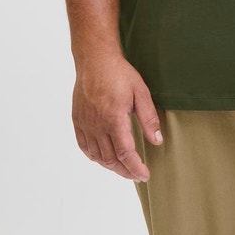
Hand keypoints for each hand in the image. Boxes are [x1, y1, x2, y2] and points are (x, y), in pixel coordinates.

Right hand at [71, 53, 163, 180]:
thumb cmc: (119, 73)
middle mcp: (97, 125)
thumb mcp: (141, 92)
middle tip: (136, 175)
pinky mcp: (77, 121)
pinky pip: (84, 147)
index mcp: (114, 119)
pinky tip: (103, 158)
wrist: (95, 60)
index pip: (125, 153)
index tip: (144, 175)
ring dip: (111, 166)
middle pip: (111, 159)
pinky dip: (94, 157)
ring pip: (97, 156)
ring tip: (123, 169)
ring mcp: (85, 124)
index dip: (135, 167)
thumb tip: (157, 141)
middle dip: (125, 171)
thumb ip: (148, 118)